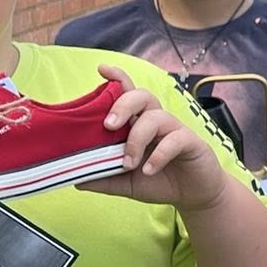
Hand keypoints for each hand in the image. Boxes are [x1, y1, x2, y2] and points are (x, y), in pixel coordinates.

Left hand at [79, 66, 226, 211]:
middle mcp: (156, 121)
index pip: (128, 93)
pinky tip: (149, 170)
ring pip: (156, 117)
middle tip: (108, 126)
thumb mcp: (124, 183)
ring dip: (137, 138)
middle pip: (142, 96)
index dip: (117, 78)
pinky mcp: (191, 142)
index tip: (102, 70)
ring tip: (129, 163)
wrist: (192, 196)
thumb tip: (74, 178)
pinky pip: (175, 139)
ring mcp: (174, 130)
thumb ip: (102, 177)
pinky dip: (159, 155)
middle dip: (123, 105)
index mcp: (138, 124)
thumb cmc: (158, 181)